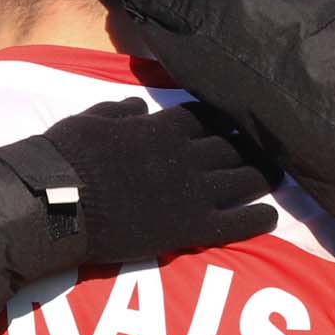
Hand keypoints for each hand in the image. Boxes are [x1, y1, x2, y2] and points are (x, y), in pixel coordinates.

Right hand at [33, 99, 280, 264]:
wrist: (58, 201)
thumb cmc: (68, 156)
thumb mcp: (92, 118)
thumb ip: (120, 111)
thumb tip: (140, 107)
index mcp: (162, 127)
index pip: (206, 117)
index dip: (223, 119)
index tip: (235, 121)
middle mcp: (186, 155)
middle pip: (233, 146)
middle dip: (252, 146)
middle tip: (269, 148)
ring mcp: (192, 192)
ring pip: (243, 179)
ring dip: (264, 176)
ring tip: (277, 176)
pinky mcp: (191, 227)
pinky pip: (236, 223)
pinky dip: (257, 219)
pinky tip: (271, 217)